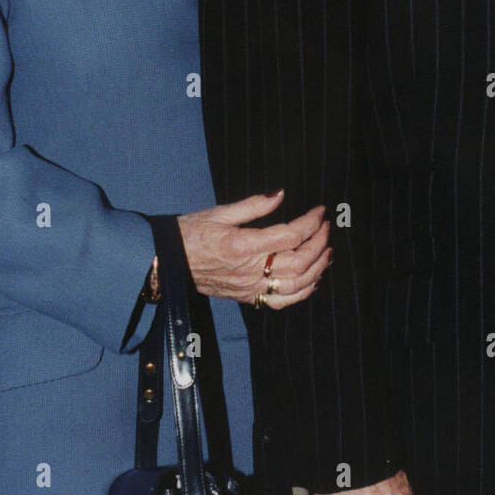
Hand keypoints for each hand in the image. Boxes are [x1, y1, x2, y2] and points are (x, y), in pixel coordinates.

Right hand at [177, 189, 330, 308]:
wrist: (167, 264)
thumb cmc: (190, 234)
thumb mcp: (219, 212)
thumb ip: (253, 205)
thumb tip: (280, 194)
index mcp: (242, 245)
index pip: (290, 236)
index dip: (311, 223)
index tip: (320, 210)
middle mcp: (250, 271)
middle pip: (299, 262)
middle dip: (319, 243)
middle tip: (326, 226)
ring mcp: (250, 288)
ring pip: (297, 284)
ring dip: (318, 267)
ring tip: (327, 249)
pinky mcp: (248, 298)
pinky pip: (283, 300)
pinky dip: (304, 290)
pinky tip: (313, 277)